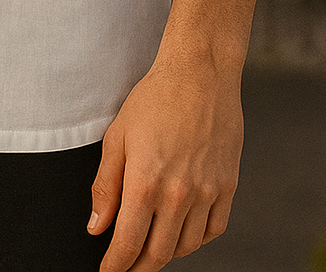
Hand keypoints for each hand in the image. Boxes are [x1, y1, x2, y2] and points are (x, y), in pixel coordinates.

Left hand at [88, 50, 242, 269]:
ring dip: (167, 253)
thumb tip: (97, 228)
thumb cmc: (154, 98)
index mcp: (145, 183)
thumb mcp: (117, 137)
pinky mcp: (227, 186)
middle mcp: (178, 194)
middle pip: (158, 253)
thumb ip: (105, 187)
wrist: (199, 73)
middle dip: (139, 266)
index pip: (128, 244)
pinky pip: (213, 230)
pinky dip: (196, 240)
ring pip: (186, 247)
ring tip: (152, 246)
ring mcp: (206, 192)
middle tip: (128, 264)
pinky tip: (183, 231)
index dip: (116, 266)